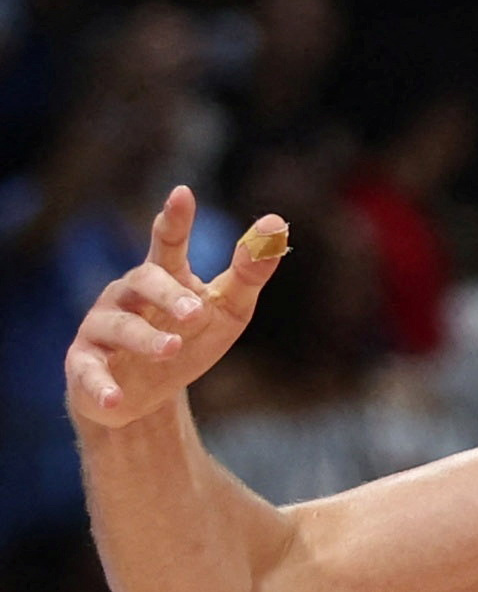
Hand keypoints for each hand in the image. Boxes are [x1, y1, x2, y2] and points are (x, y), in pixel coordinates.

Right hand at [63, 186, 289, 427]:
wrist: (145, 395)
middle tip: (196, 312)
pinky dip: (101, 385)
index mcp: (162, 277)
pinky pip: (88, 372)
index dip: (174, 219)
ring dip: (146, 338)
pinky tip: (116, 397)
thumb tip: (279, 223)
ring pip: (119, 326)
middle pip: (144, 282)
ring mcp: (102, 328)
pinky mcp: (85, 365)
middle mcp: (126, 296)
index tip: (182, 194)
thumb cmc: (188, 339)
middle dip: (168, 295)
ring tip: (172, 349)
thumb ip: (248, 271)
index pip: (167, 243)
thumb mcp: (228, 309)